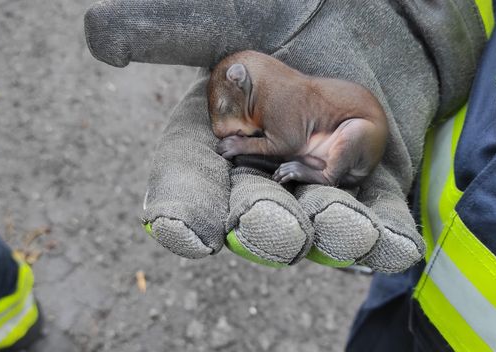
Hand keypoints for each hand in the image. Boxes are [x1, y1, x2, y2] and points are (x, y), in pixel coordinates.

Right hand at [84, 0, 438, 270]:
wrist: (377, 14)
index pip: (189, 178)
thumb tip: (101, 40)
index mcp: (216, 133)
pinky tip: (394, 250)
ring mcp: (316, 183)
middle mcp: (261, 169)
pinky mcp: (371, 183)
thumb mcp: (232, 14)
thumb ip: (170, 28)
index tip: (180, 230)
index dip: (182, 206)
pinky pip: (379, 218)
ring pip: (316, 223)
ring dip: (327, 235)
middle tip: (273, 233)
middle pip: (253, 211)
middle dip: (261, 227)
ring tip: (340, 234)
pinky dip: (384, 236)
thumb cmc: (294, 9)